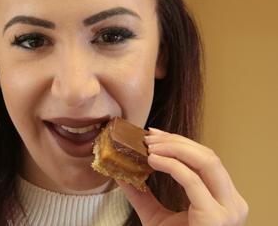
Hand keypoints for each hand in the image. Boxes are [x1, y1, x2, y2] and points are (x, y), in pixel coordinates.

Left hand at [117, 128, 247, 225]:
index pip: (205, 159)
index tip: (153, 134)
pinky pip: (193, 181)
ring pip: (206, 162)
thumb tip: (119, 172)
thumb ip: (141, 194)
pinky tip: (153, 161)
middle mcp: (232, 202)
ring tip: (149, 147)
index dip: (179, 142)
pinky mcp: (215, 217)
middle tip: (148, 138)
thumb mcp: (155, 217)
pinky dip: (172, 165)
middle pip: (208, 156)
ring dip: (175, 148)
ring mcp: (228, 210)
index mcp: (224, 199)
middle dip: (176, 141)